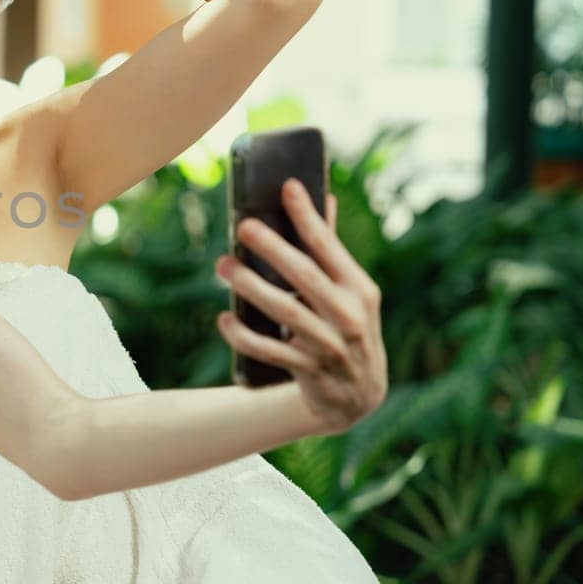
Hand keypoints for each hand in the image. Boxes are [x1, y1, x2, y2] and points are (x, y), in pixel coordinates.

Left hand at [213, 182, 387, 433]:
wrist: (358, 396)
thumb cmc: (347, 328)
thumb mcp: (351, 293)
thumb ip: (332, 250)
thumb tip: (324, 198)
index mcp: (359, 289)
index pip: (330, 247)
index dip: (308, 217)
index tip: (287, 187)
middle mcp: (349, 315)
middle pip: (305, 276)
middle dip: (273, 249)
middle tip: (244, 226)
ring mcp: (330, 345)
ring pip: (285, 311)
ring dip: (251, 287)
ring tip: (223, 265)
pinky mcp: (309, 370)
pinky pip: (270, 351)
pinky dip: (244, 336)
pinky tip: (224, 318)